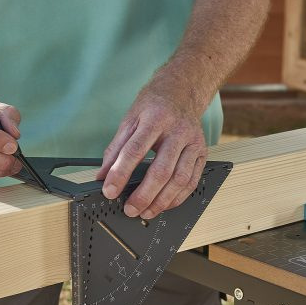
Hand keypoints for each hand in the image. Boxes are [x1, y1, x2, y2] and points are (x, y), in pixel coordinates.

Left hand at [97, 88, 207, 218]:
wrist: (181, 92)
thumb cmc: (154, 106)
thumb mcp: (129, 120)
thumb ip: (115, 149)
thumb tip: (102, 176)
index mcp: (156, 118)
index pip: (135, 151)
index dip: (120, 174)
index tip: (109, 191)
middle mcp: (178, 131)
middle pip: (161, 170)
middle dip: (144, 195)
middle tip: (130, 209)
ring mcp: (194, 143)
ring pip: (180, 179)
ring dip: (162, 201)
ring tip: (146, 212)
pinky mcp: (202, 153)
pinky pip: (192, 181)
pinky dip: (177, 197)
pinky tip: (164, 204)